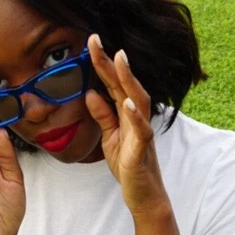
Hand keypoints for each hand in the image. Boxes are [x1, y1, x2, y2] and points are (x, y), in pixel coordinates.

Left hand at [85, 34, 170, 214]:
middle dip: (112, 61)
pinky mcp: (142, 150)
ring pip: (138, 100)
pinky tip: (127, 102)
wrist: (143, 195)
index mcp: (126, 113)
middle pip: (125, 84)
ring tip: (118, 59)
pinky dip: (135, 115)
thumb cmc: (129, 165)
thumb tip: (90, 93)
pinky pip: (141, 130)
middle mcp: (137, 117)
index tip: (90, 41)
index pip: (113, 83)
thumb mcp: (110, 137)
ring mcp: (142, 132)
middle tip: (96, 39)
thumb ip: (103, 115)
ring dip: (128, 79)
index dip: (102, 62)